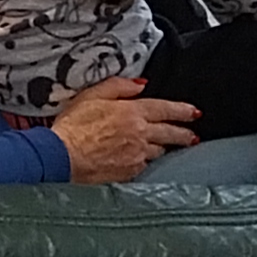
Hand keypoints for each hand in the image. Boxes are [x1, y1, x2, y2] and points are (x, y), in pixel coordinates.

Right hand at [49, 77, 201, 185]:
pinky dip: (145, 161)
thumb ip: (118, 87)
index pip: (165, 109)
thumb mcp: (92, 95)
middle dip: (184, 134)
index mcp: (133, 112)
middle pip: (170, 133)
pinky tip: (142, 160)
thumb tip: (140, 84)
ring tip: (167, 147)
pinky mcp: (129, 172)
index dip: (182, 110)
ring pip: (159, 151)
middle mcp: (140, 135)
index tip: (195, 113)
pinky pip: (144, 165)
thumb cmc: (73, 125)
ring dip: (164, 148)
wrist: (62, 156)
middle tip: (193, 136)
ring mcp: (137, 156)